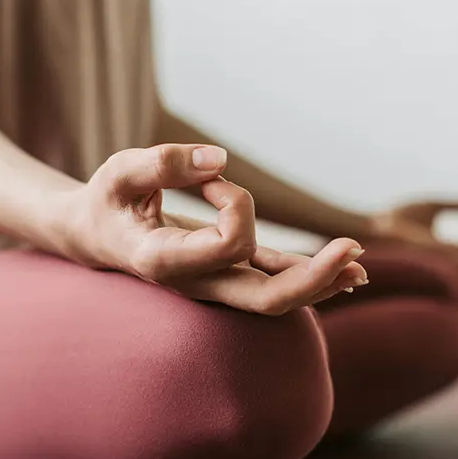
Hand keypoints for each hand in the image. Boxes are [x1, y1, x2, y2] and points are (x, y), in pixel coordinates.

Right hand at [65, 143, 368, 314]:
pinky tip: (349, 273)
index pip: (227, 244)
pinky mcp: (228, 274)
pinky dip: (310, 277)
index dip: (234, 201)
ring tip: (362, 269)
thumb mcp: (119, 172)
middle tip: (353, 250)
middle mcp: (196, 283)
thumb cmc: (106, 201)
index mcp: (165, 262)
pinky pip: (274, 283)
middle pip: (264, 300)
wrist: (95, 237)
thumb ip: (162, 163)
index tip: (212, 175)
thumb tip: (217, 158)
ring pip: (275, 299)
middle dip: (312, 280)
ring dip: (321, 283)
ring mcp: (215, 285)